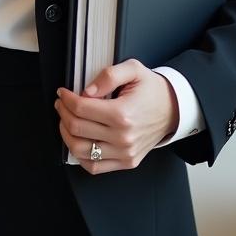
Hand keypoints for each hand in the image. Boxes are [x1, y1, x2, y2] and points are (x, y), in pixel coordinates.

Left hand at [55, 59, 177, 173]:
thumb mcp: (133, 70)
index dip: (66, 99)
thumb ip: (108, 75)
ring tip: (66, 121)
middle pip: (77, 128)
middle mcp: (123, 137)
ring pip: (80, 150)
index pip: (81, 108)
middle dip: (63, 113)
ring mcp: (124, 153)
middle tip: (61, 103)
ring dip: (66, 134)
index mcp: (123, 114)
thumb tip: (86, 91)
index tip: (62, 93)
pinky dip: (79, 156)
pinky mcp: (126, 162)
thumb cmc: (152, 90)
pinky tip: (77, 140)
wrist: (173, 109)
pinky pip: (94, 166)